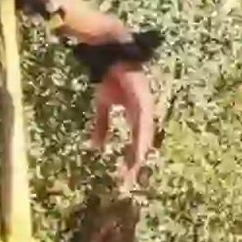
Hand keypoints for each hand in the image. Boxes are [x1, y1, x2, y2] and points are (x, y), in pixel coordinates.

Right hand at [91, 62, 167, 189]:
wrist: (111, 56)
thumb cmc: (109, 77)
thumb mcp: (103, 105)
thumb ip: (102, 125)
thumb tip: (96, 146)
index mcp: (136, 116)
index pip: (135, 142)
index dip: (131, 160)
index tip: (125, 178)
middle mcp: (143, 114)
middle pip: (142, 143)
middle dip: (136, 164)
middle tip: (129, 184)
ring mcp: (145, 107)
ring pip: (145, 137)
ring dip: (140, 154)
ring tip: (135, 172)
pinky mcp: (143, 101)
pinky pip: (142, 123)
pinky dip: (141, 138)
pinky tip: (139, 150)